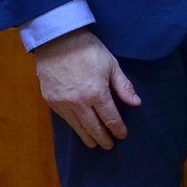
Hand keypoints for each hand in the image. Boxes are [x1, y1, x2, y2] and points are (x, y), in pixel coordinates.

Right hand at [32, 28, 139, 148]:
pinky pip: (64, 118)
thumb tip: (136, 103)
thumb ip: (123, 86)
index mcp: (97, 93)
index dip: (117, 129)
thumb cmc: (88, 50)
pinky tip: (78, 129)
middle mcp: (79, 102)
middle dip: (102, 138)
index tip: (122, 135)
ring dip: (87, 136)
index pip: (110, 118)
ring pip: (77, 126)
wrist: (56, 40)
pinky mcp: (50, 100)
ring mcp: (62, 103)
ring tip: (94, 144)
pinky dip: (73, 126)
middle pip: (93, 127)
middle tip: (109, 146)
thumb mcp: (111, 65)